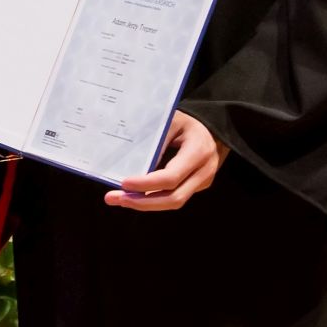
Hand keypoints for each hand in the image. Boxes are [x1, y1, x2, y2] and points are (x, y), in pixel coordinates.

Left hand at [103, 110, 228, 212]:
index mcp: (198, 151)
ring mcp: (203, 182)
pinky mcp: (197, 187)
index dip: (146, 184)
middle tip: (114, 198)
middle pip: (173, 198)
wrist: (212, 129)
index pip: (171, 177)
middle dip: (142, 202)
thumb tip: (134, 167)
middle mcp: (204, 171)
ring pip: (173, 203)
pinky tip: (134, 196)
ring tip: (120, 200)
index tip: (124, 183)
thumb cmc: (187, 123)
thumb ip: (155, 143)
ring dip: (145, 204)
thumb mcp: (170, 122)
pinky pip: (174, 198)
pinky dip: (153, 199)